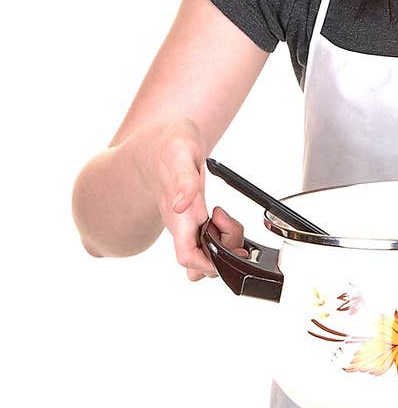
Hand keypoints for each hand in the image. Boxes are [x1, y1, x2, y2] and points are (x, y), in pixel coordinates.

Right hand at [150, 118, 247, 281]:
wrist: (158, 143)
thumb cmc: (169, 145)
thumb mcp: (180, 150)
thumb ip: (184, 179)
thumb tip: (182, 206)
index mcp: (177, 216)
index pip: (188, 258)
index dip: (210, 264)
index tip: (229, 249)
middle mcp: (181, 226)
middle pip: (201, 263)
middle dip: (225, 254)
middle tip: (229, 224)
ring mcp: (186, 225)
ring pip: (206, 255)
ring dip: (226, 244)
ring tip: (225, 219)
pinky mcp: (193, 220)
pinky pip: (209, 241)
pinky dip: (224, 234)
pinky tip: (223, 217)